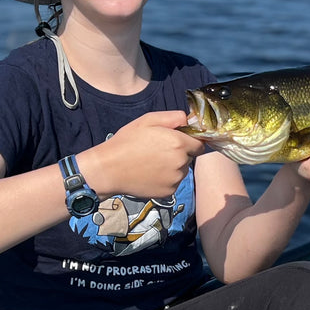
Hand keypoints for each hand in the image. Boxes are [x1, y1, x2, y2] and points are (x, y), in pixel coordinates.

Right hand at [80, 111, 203, 197]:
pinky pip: (173, 182)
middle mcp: (181, 162)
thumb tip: (189, 120)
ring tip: (152, 162)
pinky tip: (150, 173)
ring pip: (182, 170)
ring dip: (173, 166)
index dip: (191, 140)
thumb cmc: (126, 142)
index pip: (200, 143)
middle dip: (181, 152)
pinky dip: (166, 178)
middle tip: (159, 150)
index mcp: (178, 143)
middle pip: (190, 157)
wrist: (109, 170)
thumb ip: (173, 117)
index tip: (180, 140)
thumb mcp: (148, 120)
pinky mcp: (169, 192)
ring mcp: (175, 179)